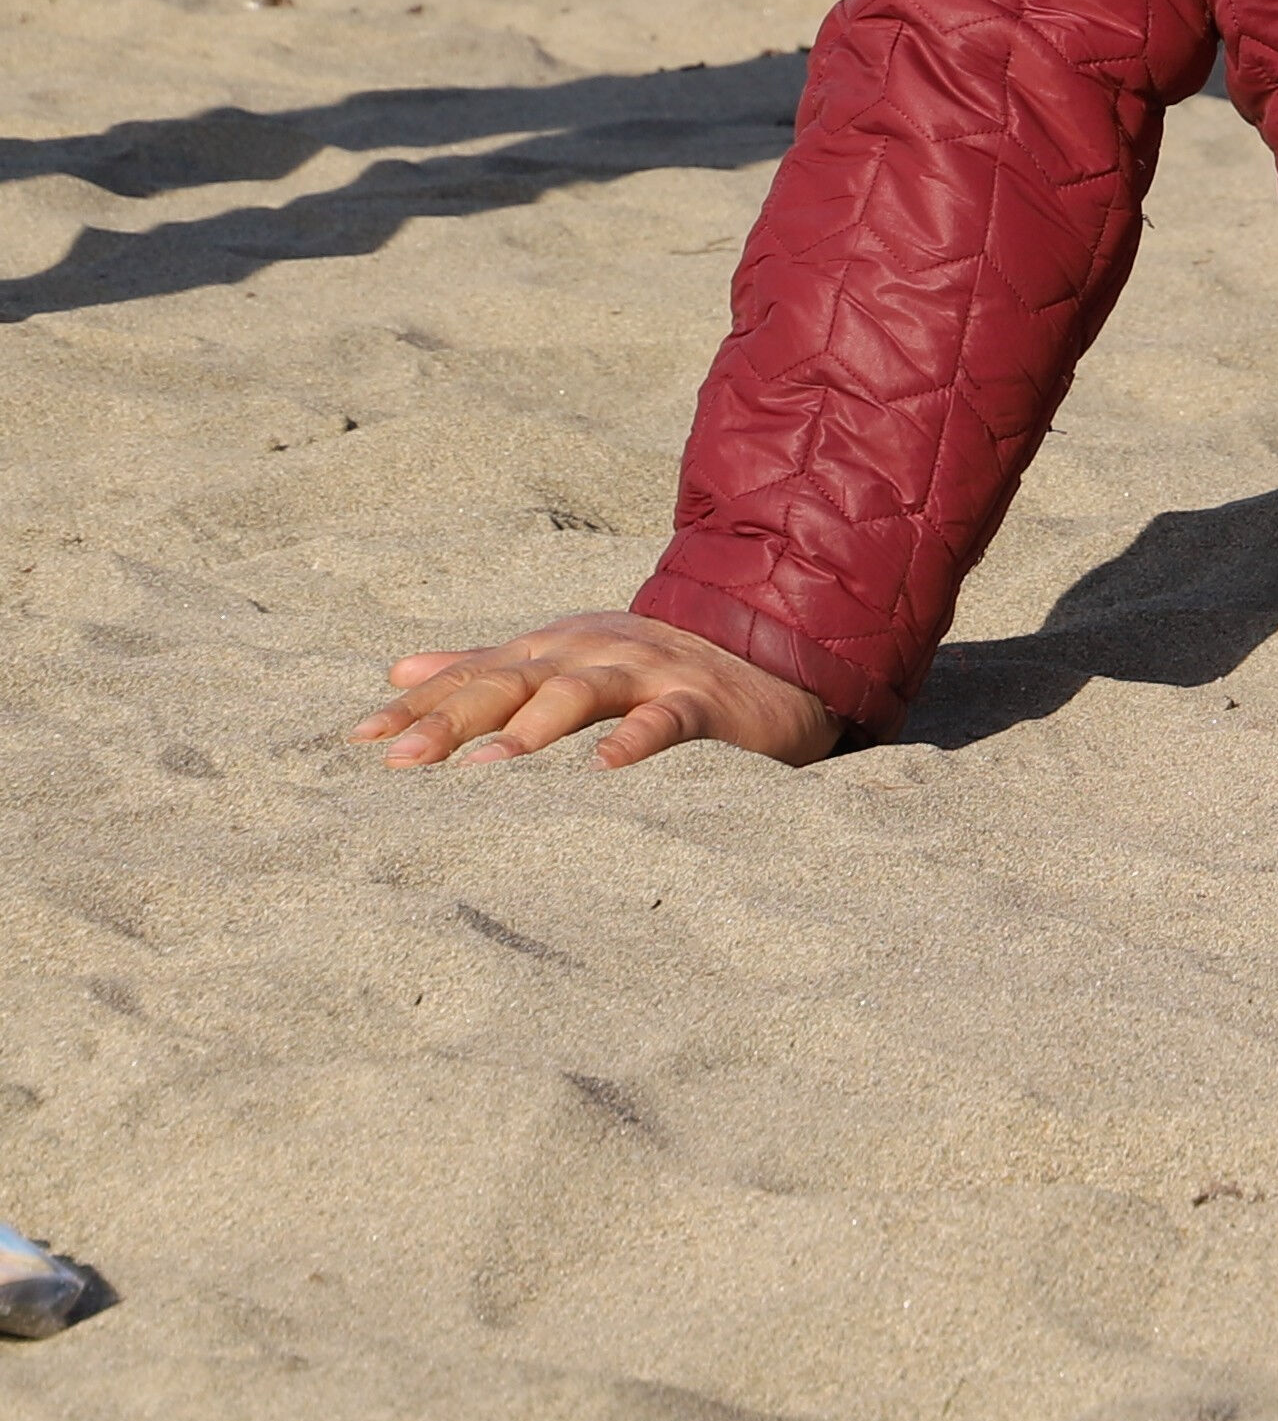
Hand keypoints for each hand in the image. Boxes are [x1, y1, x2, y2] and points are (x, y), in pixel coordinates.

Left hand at [353, 612, 840, 772]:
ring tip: (482, 772)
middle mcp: (591, 653)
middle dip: (453, 720)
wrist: (773, 651)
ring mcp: (646, 674)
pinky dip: (634, 742)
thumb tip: (400, 669)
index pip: (473, 674)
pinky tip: (603, 770)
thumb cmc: (654, 670)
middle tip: (399, 763)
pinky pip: (665, 721)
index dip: (417, 706)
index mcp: (553, 648)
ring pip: (578, 694)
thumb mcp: (567, 658)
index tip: (360, 742)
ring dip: (529, 730)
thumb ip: (487, 666)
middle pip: (511, 683)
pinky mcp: (701, 702)